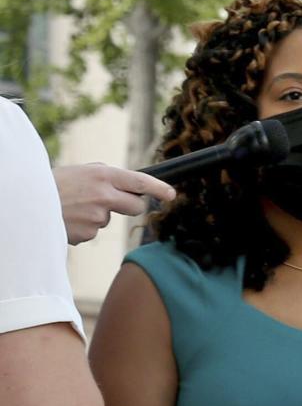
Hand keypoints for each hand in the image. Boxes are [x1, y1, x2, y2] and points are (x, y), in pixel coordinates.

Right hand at [52, 164, 175, 244]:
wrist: (25, 201)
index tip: (171, 195)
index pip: (141, 182)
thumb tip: (128, 186)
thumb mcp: (81, 172)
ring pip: (108, 219)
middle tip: (112, 201)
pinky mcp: (87, 234)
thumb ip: (106, 177)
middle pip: (135, 207)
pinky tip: (66, 219)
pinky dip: (82, 227)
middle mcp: (104, 195)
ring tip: (72, 207)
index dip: (160, 189)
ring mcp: (96, 217)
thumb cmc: (53, 184)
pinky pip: (92, 231)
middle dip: (130, 206)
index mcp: (103, 175)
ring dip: (95, 215)